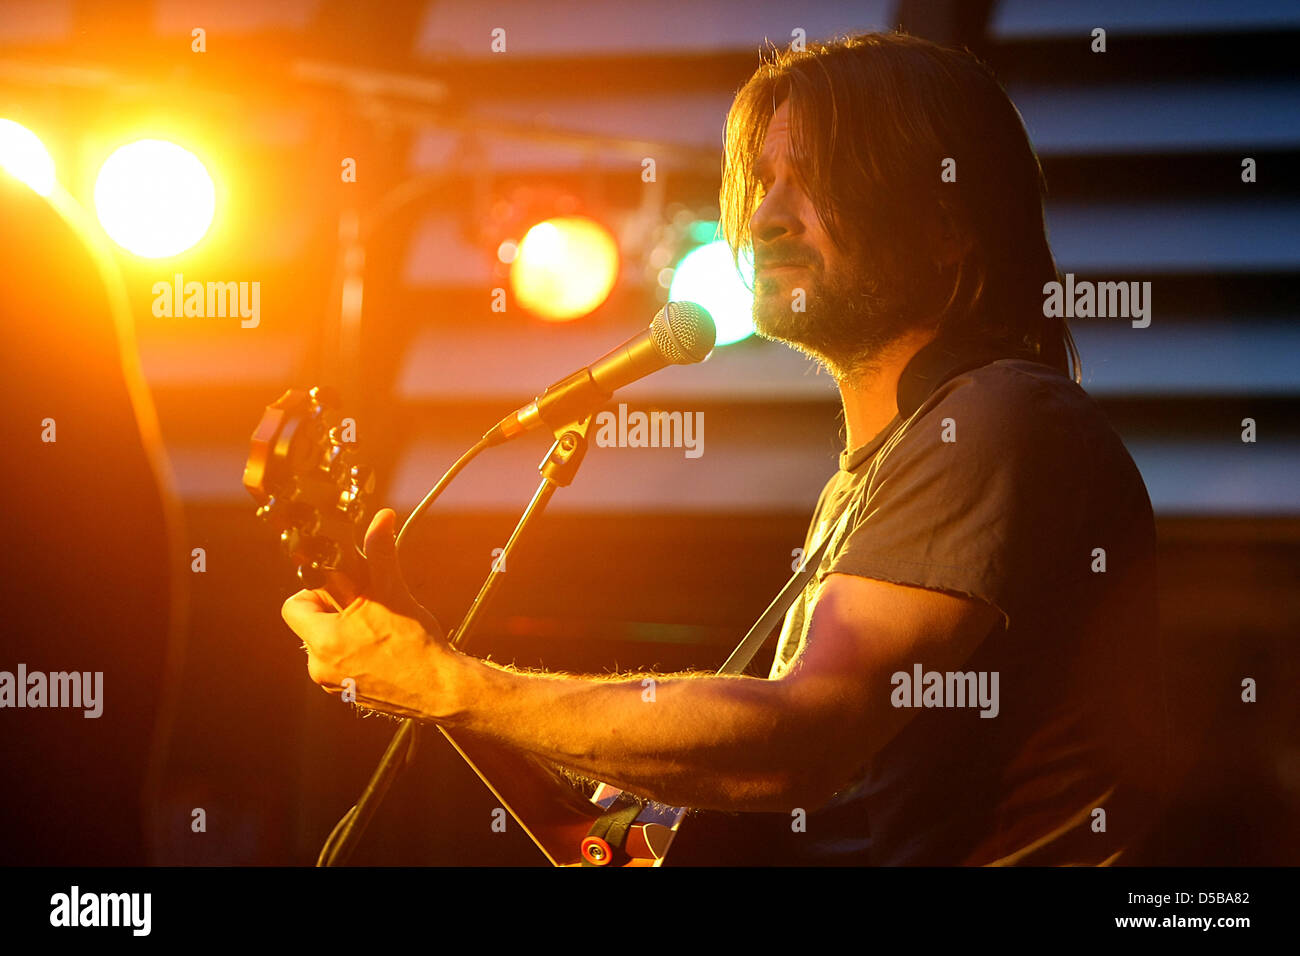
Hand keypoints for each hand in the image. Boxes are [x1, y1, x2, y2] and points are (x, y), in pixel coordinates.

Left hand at [281, 508, 459, 720]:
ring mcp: (334, 684)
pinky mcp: (350, 695)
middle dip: (336, 610)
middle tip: (366, 606)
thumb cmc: (415, 643)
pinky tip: (386, 650)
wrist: (441, 689)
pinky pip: (342, 665)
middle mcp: (320, 666)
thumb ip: (380, 552)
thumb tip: (382, 519)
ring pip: (329, 644)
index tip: (342, 589)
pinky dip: (358, 654)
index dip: (315, 591)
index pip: (294, 606)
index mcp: (322, 640)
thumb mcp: (393, 591)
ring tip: (380, 629)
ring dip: (348, 632)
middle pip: (313, 624)